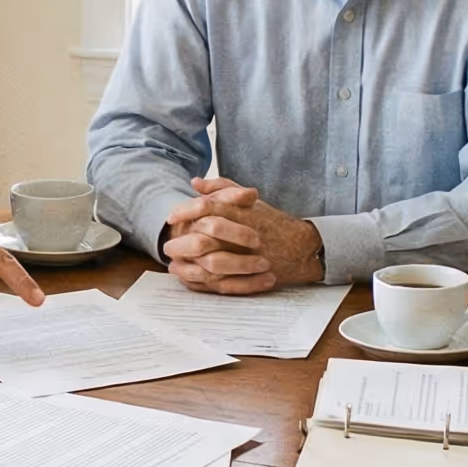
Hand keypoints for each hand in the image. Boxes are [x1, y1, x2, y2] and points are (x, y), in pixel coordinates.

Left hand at [161, 177, 323, 292]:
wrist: (300, 247)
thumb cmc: (271, 221)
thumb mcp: (249, 200)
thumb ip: (222, 187)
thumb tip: (195, 183)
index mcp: (242, 214)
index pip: (207, 209)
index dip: (185, 212)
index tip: (171, 218)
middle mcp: (243, 237)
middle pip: (204, 239)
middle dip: (181, 243)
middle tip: (167, 246)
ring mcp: (247, 259)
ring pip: (210, 265)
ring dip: (188, 266)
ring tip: (173, 264)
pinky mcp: (248, 278)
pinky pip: (219, 283)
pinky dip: (201, 282)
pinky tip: (188, 278)